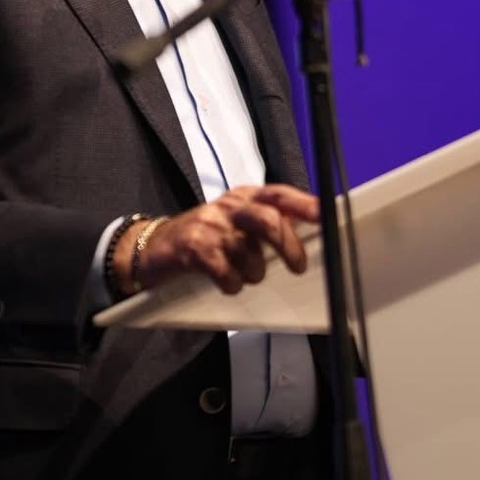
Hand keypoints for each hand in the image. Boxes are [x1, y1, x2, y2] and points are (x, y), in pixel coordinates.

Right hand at [117, 183, 318, 294]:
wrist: (154, 248)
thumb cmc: (206, 238)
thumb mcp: (238, 222)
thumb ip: (269, 224)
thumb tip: (310, 236)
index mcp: (245, 197)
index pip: (279, 194)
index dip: (304, 204)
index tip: (325, 216)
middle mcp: (229, 206)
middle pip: (268, 220)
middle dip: (288, 246)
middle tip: (296, 266)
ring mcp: (209, 225)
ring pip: (249, 254)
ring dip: (253, 273)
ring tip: (243, 275)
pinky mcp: (193, 247)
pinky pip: (226, 273)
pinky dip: (231, 285)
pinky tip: (225, 283)